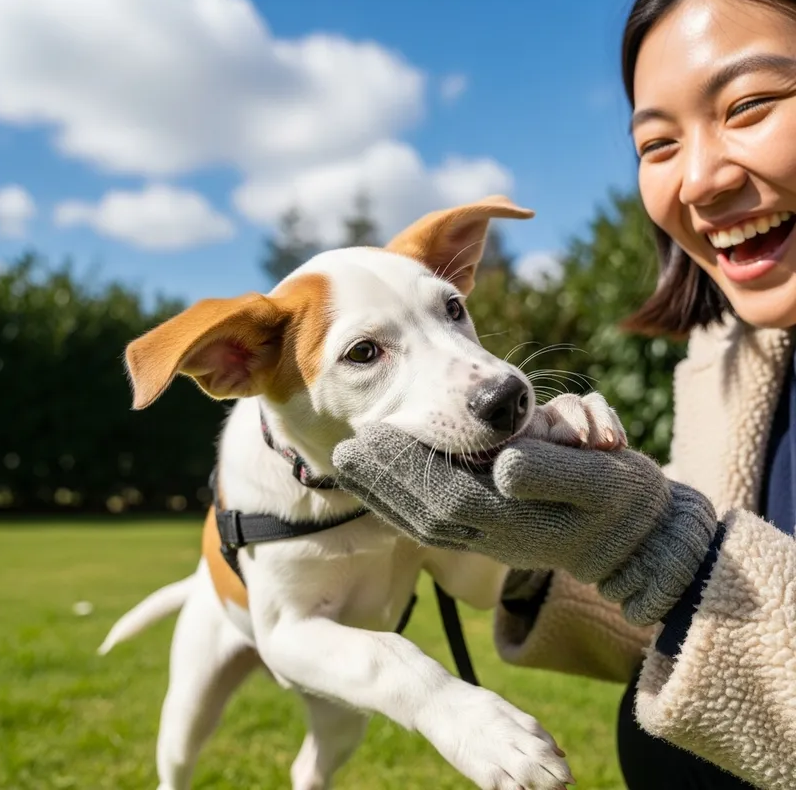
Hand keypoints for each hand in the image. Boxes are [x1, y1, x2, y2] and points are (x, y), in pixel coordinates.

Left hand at [332, 398, 716, 625]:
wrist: (638, 539)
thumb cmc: (623, 503)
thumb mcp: (603, 484)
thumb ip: (553, 475)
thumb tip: (504, 464)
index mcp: (514, 521)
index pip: (445, 494)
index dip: (405, 469)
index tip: (366, 440)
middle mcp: (491, 531)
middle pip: (423, 508)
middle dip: (382, 480)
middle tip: (341, 451)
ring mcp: (487, 533)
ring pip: (424, 515)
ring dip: (386, 491)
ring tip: (350, 462)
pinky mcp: (489, 526)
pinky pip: (435, 517)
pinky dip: (405, 501)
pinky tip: (383, 482)